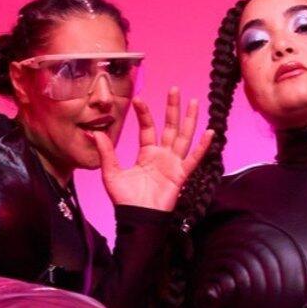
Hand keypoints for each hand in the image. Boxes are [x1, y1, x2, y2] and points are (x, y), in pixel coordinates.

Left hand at [92, 87, 214, 211]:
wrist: (137, 219)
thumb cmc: (125, 200)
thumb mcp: (111, 173)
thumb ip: (106, 153)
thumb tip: (96, 133)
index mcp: (147, 154)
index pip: (148, 128)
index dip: (144, 114)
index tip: (138, 99)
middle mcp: (162, 156)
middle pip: (170, 127)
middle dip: (173, 108)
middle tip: (174, 89)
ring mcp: (173, 164)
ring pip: (184, 137)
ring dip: (190, 120)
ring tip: (194, 102)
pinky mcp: (181, 175)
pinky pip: (193, 159)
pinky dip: (202, 147)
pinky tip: (210, 132)